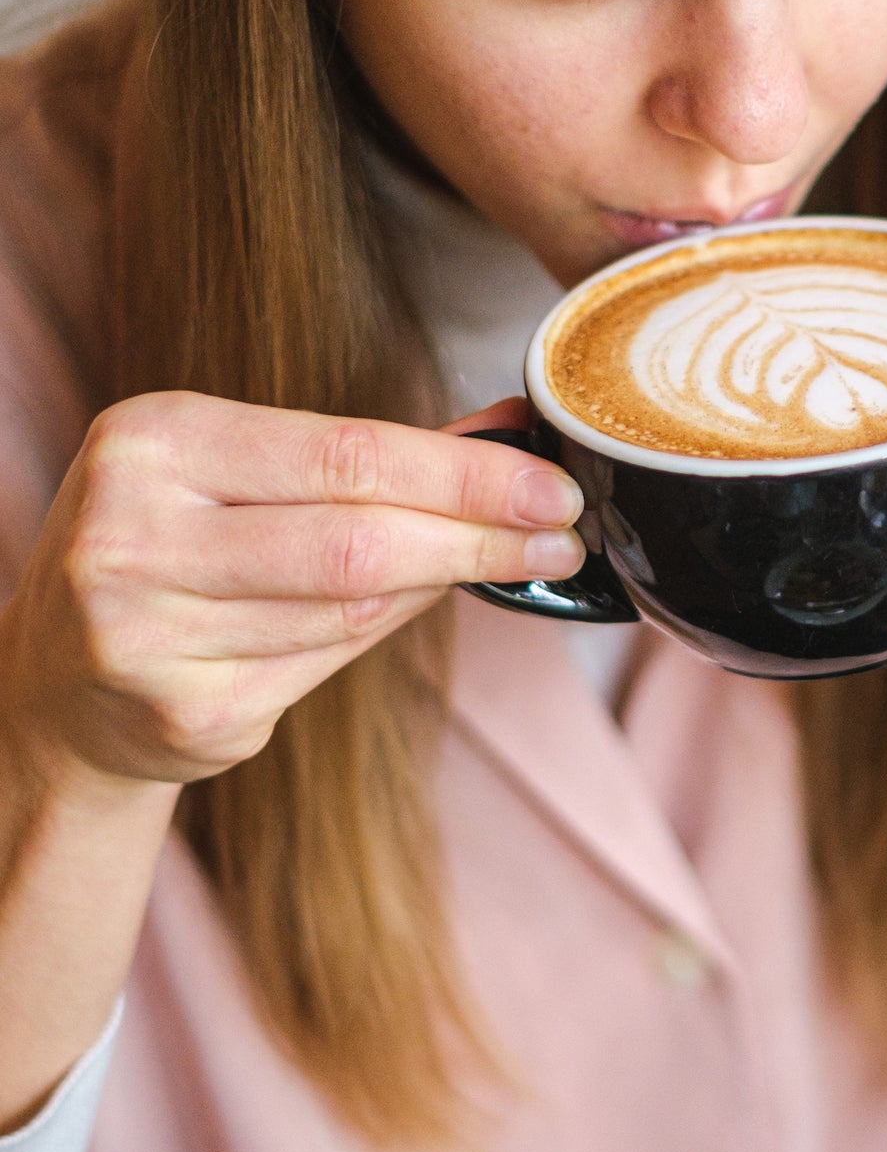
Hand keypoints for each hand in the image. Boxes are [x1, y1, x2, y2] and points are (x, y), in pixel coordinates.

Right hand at [0, 390, 583, 785]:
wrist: (60, 680)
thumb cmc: (170, 549)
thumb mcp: (232, 471)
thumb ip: (359, 457)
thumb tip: (506, 434)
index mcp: (152, 442)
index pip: (345, 453)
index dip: (464, 475)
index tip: (548, 485)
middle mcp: (133, 534)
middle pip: (357, 540)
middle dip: (479, 537)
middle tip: (561, 536)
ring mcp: (150, 636)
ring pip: (350, 608)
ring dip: (440, 583)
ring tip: (499, 561)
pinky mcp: (185, 716)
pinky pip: (325, 668)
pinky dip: (378, 634)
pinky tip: (403, 606)